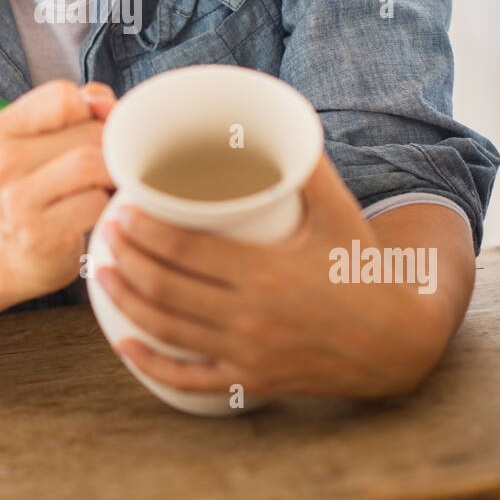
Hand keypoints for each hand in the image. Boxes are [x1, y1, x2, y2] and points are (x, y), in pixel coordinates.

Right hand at [0, 78, 116, 303]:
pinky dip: (108, 204)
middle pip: (87, 133)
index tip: (92, 133)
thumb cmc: (51, 184)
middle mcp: (3, 161)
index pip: (65, 97)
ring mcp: (16, 200)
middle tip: (110, 168)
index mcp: (3, 128)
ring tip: (108, 185)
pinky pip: (94, 202)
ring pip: (91, 164)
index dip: (92, 112)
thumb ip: (87, 106)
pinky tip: (101, 211)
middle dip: (112, 149)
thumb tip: (106, 104)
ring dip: (113, 176)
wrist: (20, 252)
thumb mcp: (58, 137)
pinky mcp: (36, 233)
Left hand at [95, 152, 443, 399]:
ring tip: (101, 274)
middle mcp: (252, 317)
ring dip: (126, 301)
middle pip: (166, 287)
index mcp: (269, 272)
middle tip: (106, 233)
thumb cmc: (363, 268)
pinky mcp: (251, 381)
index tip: (122, 209)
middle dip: (126, 258)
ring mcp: (248, 354)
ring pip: (167, 329)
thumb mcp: (341, 214)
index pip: (186, 249)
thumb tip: (277, 118)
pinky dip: (152, 364)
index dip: (145, 230)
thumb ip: (307, 167)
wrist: (397, 341)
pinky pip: (191, 379)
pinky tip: (124, 345)